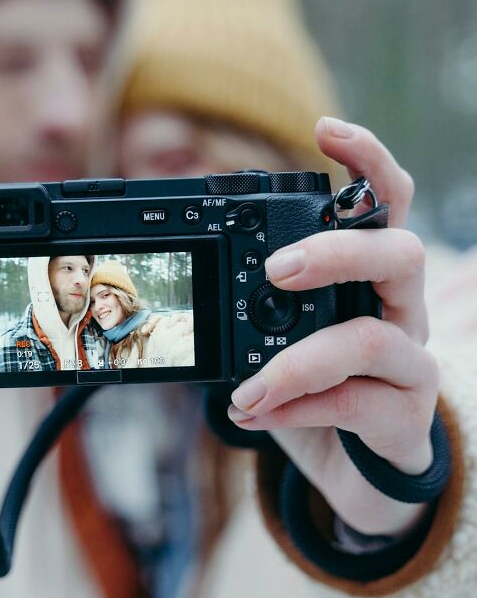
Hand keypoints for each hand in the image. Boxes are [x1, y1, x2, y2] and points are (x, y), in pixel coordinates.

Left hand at [228, 117, 439, 536]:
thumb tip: (186, 285)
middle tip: (278, 269)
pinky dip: (298, 409)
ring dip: (299, 361)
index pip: (387, 202)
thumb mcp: (283, 339)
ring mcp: (411, 362)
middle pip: (400, 253)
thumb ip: (253, 311)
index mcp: (372, 277)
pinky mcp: (406, 415)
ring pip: (372, 338)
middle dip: (338, 252)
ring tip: (249, 387)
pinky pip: (355, 403)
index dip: (367, 159)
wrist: (355, 467)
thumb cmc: (318, 387)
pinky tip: (257, 414)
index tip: (324, 130)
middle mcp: (402, 309)